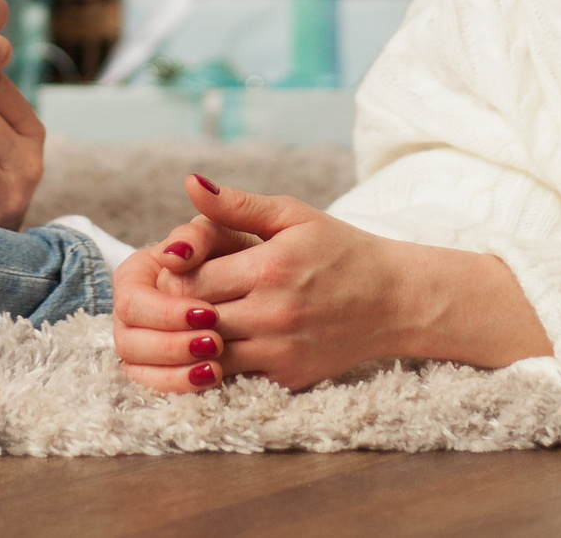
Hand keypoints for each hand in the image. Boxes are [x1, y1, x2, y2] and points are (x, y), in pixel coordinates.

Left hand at [113, 175, 549, 392]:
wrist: (394, 300)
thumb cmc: (339, 249)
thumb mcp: (291, 215)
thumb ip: (236, 205)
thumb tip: (189, 183)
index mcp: (269, 268)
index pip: (192, 278)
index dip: (174, 274)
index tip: (169, 266)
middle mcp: (272, 314)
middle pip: (193, 318)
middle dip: (175, 307)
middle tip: (166, 294)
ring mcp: (279, 351)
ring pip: (206, 353)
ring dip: (190, 337)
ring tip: (186, 318)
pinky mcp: (285, 377)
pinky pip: (233, 376)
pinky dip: (216, 362)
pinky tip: (214, 343)